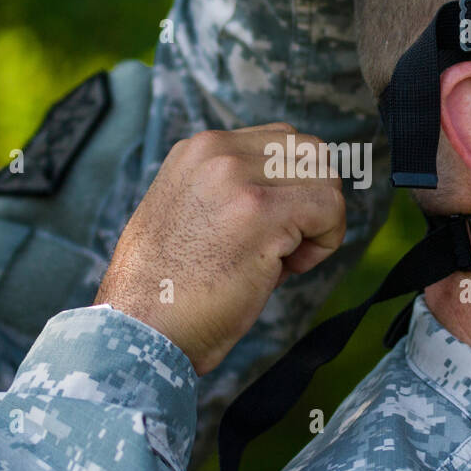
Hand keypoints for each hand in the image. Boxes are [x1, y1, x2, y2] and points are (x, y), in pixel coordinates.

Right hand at [95, 124, 345, 375]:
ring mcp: (237, 177)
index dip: (293, 188)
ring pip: (325, 176)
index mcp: (198, 150)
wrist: (140, 328)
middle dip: (313, 199)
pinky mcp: (259, 211)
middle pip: (310, 151)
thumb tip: (297, 198)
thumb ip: (233, 192)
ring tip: (286, 259)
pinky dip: (325, 242)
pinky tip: (290, 269)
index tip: (272, 232)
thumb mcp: (192, 216)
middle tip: (287, 247)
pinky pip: (330, 208)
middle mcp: (216, 152)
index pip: (281, 142)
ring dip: (320, 221)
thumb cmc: (168, 290)